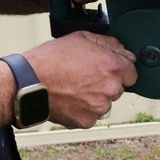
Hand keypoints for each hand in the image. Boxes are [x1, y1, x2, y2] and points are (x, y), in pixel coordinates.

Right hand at [22, 31, 136, 128]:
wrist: (28, 83)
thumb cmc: (51, 58)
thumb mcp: (80, 38)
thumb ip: (109, 44)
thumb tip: (125, 51)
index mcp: (113, 66)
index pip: (132, 73)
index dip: (119, 70)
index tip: (105, 70)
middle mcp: (110, 88)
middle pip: (119, 89)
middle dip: (106, 84)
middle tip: (83, 77)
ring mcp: (99, 107)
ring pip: (104, 103)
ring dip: (94, 98)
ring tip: (73, 88)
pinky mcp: (87, 121)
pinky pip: (91, 115)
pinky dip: (82, 110)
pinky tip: (68, 99)